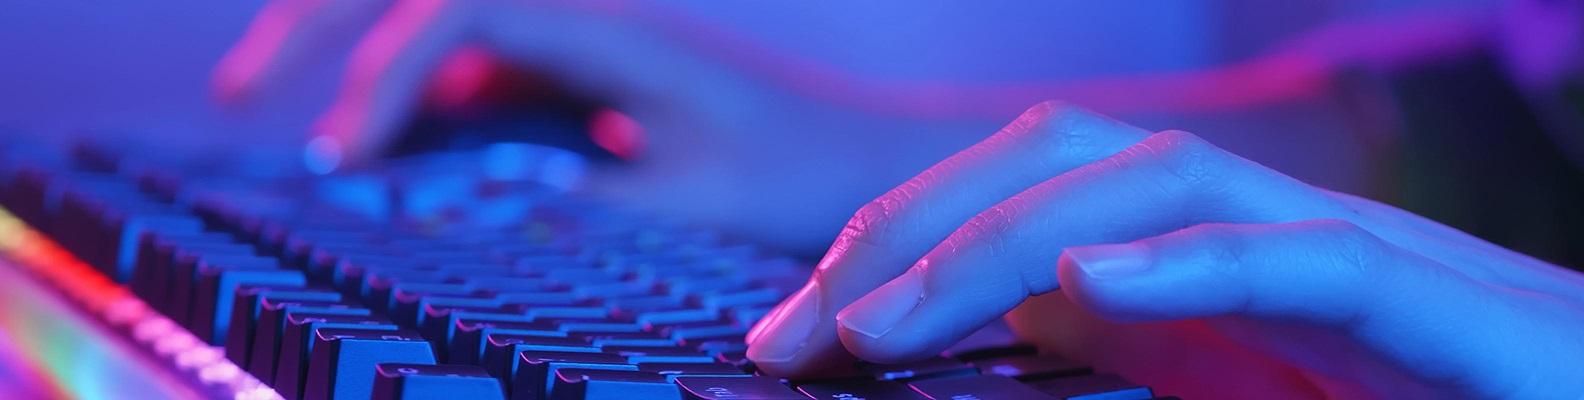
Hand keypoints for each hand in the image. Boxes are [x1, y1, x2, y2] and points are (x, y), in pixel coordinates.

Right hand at [214, 0, 996, 249]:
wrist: (885, 169)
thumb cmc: (806, 178)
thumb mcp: (692, 207)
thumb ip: (573, 206)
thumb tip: (452, 211)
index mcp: (610, 32)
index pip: (459, 15)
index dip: (380, 77)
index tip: (338, 164)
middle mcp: (584, 27)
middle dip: (322, 33)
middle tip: (238, 98)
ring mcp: (581, 58)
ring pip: (444, 45)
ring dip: (368, 80)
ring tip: (305, 154)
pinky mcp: (585, 96)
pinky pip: (481, 93)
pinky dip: (424, 126)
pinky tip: (393, 179)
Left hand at [744, 101, 1583, 397]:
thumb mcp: (1238, 379)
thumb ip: (1132, 345)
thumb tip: (1022, 317)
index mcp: (1199, 249)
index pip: (1022, 197)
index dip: (896, 248)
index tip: (789, 336)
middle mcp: (1251, 221)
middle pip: (1057, 161)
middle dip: (909, 234)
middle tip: (795, 334)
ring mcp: (1335, 244)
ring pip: (1152, 182)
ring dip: (1000, 244)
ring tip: (885, 323)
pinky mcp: (1416, 296)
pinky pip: (1296, 254)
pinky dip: (1187, 260)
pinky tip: (1088, 283)